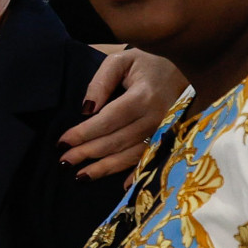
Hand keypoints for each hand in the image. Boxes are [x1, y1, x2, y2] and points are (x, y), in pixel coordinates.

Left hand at [60, 48, 187, 180]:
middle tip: (63, 162)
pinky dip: (135, 174)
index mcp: (143, 96)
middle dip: (87, 153)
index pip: (108, 120)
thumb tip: (86, 110)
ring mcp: (165, 131)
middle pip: (116, 141)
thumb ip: (101, 81)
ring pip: (130, 155)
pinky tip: (121, 187)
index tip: (62, 142)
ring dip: (104, 168)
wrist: (185, 69)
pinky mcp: (169, 139)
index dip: (84, 133)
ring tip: (80, 176)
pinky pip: (150, 160)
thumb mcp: (122, 60)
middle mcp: (156, 117)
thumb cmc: (148, 63)